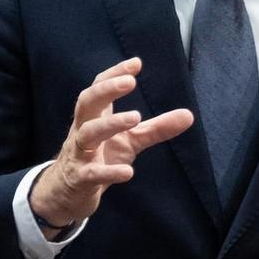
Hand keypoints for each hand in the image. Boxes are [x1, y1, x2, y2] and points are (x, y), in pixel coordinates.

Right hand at [29, 57, 192, 231]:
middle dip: (106, 90)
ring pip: (88, 134)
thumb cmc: (100, 158)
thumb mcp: (131, 142)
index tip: (136, 64)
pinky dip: (108, 172)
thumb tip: (189, 116)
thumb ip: (157, 128)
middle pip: (87, 102)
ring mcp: (79, 154)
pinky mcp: (80, 179)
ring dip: (110, 124)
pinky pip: (91, 173)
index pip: (99, 87)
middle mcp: (83, 130)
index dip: (114, 74)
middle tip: (130, 82)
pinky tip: (127, 172)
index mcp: (94, 116)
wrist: (69, 194)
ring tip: (136, 118)